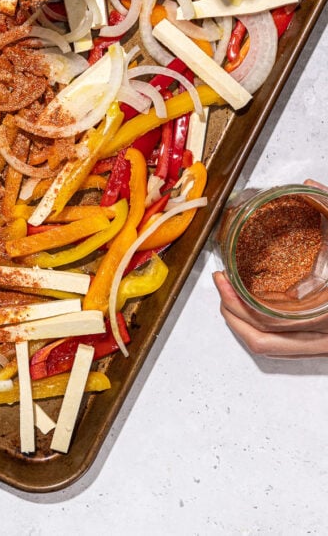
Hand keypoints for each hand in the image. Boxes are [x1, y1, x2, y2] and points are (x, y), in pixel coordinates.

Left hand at [214, 179, 327, 357]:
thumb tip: (311, 187)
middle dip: (233, 318)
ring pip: (275, 350)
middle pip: (266, 343)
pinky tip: (255, 304)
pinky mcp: (326, 343)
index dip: (238, 305)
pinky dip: (264, 329)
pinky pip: (287, 346)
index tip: (222, 279)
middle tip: (220, 289)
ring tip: (230, 297)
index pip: (271, 323)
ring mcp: (327, 344)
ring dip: (245, 326)